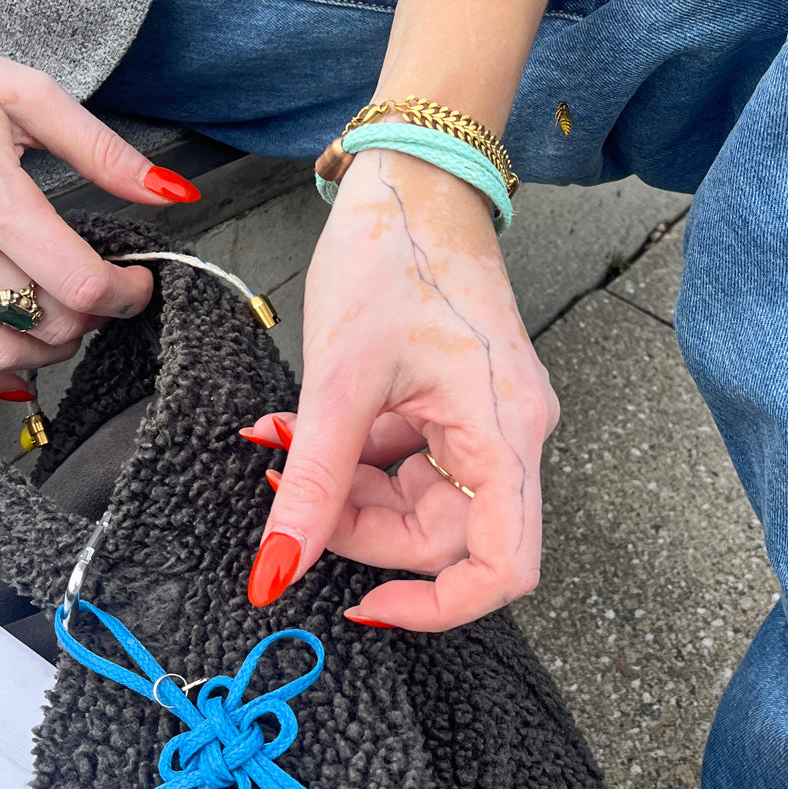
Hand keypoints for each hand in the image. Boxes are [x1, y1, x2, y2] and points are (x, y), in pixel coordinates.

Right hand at [0, 0, 196, 394]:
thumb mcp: (30, 96)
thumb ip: (106, 154)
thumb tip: (173, 193)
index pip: (81, 286)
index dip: (126, 296)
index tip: (136, 282)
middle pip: (47, 325)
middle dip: (91, 318)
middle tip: (99, 293)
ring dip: (46, 350)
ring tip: (62, 321)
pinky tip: (12, 370)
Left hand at [241, 149, 558, 630]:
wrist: (414, 181)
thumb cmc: (394, 255)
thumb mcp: (342, 379)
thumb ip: (313, 482)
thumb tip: (277, 571)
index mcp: (507, 433)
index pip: (506, 568)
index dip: (439, 607)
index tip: (365, 605)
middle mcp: (510, 437)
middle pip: (443, 539)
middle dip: (358, 528)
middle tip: (291, 492)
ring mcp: (485, 423)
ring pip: (417, 505)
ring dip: (346, 491)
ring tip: (285, 440)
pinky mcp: (456, 408)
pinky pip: (407, 464)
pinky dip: (353, 460)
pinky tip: (299, 427)